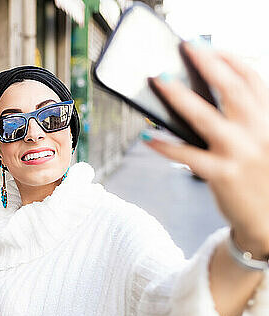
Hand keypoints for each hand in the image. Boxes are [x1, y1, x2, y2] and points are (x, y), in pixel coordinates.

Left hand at [147, 42, 268, 255]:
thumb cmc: (258, 177)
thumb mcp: (259, 143)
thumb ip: (240, 121)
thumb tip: (196, 99)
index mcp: (268, 121)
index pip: (253, 80)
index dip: (231, 60)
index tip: (210, 46)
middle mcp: (257, 133)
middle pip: (231, 90)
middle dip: (209, 64)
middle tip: (187, 48)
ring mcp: (239, 154)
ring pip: (204, 118)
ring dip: (179, 97)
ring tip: (159, 80)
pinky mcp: (221, 175)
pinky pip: (186, 155)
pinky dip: (165, 145)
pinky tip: (148, 138)